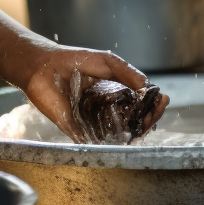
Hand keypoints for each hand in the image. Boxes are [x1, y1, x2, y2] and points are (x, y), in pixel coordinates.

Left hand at [20, 42, 169, 141]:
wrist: (42, 66)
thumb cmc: (74, 60)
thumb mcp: (107, 61)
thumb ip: (128, 73)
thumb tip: (150, 90)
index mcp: (117, 94)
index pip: (143, 104)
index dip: (154, 105)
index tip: (160, 103)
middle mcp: (109, 110)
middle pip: (136, 121)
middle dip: (149, 119)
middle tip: (151, 116)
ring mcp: (95, 122)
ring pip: (121, 135)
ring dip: (134, 133)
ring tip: (141, 125)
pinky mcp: (79, 131)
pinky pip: (97, 143)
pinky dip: (110, 144)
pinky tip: (122, 138)